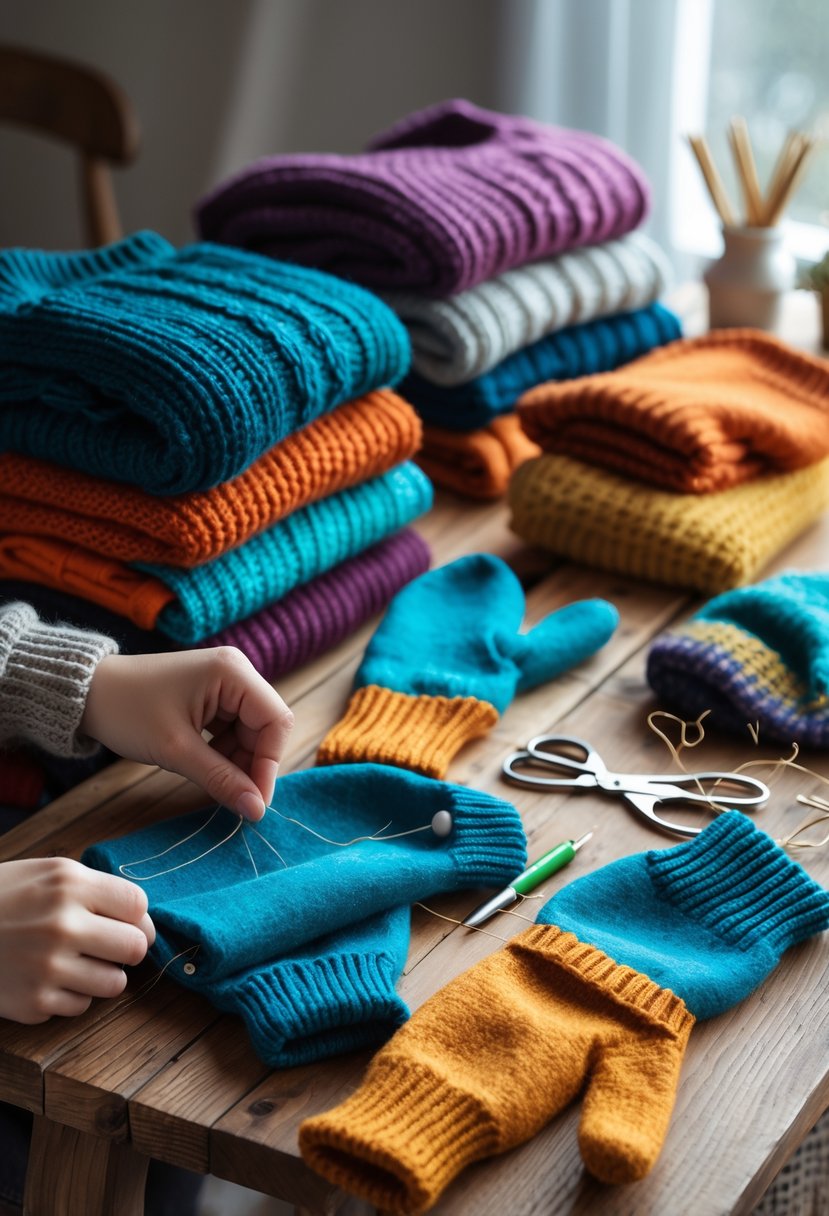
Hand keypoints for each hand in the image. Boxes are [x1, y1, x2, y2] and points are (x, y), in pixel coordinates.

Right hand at [0, 857, 153, 1023]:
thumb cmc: (3, 897)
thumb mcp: (48, 873)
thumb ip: (96, 890)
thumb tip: (142, 918)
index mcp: (70, 885)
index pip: (138, 905)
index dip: (137, 916)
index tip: (127, 922)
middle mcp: (62, 925)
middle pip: (135, 948)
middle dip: (128, 948)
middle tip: (110, 947)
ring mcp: (47, 967)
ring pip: (114, 984)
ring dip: (103, 975)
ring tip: (80, 963)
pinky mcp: (32, 1003)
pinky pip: (80, 1007)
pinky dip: (71, 995)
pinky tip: (50, 978)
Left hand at [81, 648, 292, 821]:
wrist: (86, 694)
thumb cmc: (127, 712)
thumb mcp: (176, 751)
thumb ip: (221, 780)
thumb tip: (257, 811)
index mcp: (233, 672)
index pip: (276, 721)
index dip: (270, 764)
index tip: (255, 802)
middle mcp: (236, 671)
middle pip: (265, 726)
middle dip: (252, 765)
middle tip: (236, 800)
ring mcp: (224, 682)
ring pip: (250, 731)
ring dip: (237, 762)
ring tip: (213, 783)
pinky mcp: (212, 694)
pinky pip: (232, 728)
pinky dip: (224, 753)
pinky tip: (206, 768)